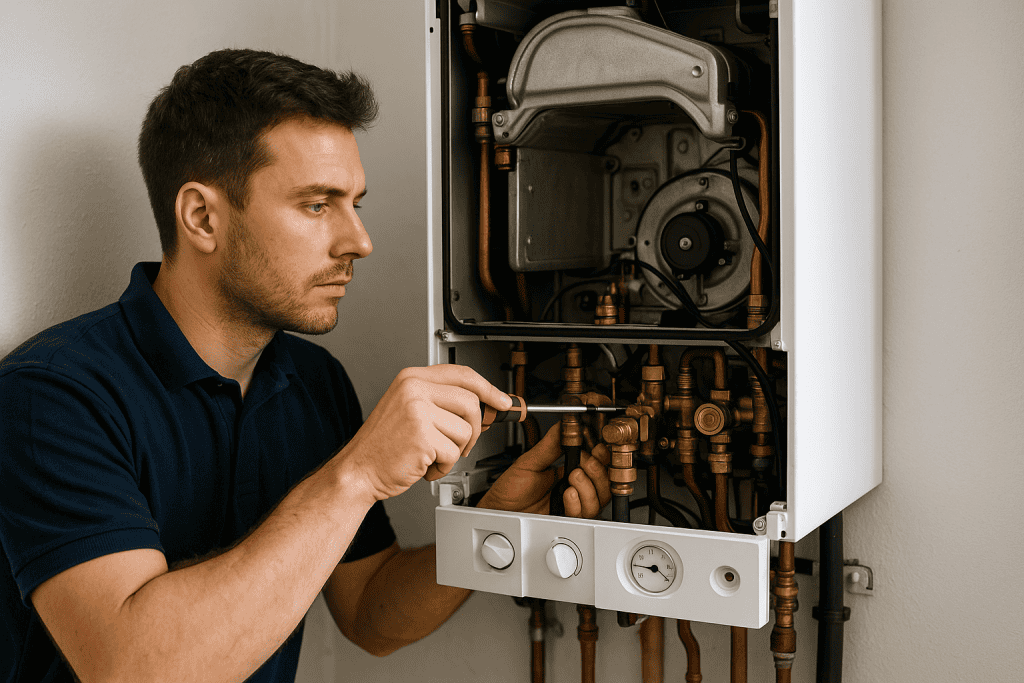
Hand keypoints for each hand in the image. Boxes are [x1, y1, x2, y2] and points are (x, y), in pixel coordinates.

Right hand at [335, 365, 511, 500]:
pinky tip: (424, 465)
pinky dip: (443, 467)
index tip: (501, 400)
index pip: (462, 374)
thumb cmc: (384, 446)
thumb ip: (442, 402)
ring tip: (431, 455)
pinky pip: (454, 453)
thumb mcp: (410, 410)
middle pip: (471, 403)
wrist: (358, 470)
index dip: (488, 388)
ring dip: (455, 451)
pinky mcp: (422, 435)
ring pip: (466, 430)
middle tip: (458, 445)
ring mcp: (417, 410)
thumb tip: (486, 405)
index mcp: (411, 378)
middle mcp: (414, 389)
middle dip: (473, 430)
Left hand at [477, 424, 611, 517]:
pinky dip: (578, 503)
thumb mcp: (531, 461)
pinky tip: (567, 494)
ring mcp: (571, 505)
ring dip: (588, 487)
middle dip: (598, 471)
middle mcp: (573, 489)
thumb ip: (550, 445)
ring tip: (572, 477)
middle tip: (582, 464)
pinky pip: (583, 515)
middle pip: (604, 484)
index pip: (596, 464)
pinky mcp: (565, 518)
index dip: (602, 458)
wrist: (499, 510)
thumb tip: (563, 426)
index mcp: (567, 471)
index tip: (598, 448)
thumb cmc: (510, 489)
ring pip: (598, 500)